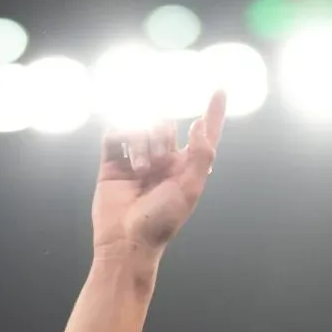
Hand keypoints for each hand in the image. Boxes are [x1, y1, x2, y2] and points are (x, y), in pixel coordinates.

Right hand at [93, 94, 226, 259]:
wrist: (126, 241)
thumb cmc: (161, 222)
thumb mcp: (190, 189)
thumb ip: (201, 154)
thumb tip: (199, 123)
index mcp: (184, 167)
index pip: (202, 134)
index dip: (212, 113)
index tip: (219, 90)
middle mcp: (161, 160)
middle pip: (165, 124)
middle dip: (162, 135)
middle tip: (158, 162)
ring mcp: (136, 159)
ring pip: (140, 127)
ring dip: (142, 143)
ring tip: (140, 170)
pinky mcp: (112, 162)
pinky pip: (116, 133)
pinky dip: (122, 137)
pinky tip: (125, 158)